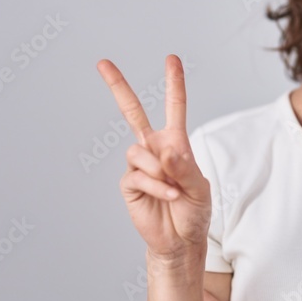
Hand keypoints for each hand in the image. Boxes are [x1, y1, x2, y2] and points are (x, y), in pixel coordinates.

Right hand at [96, 54, 211, 261]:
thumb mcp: (199, 187)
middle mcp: (154, 149)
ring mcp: (139, 166)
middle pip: (132, 111)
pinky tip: (168, 196)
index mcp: (175, 143)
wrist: (180, 241)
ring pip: (139, 151)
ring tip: (174, 189)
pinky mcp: (129, 184)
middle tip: (102, 63)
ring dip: (160, 171)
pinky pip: (138, 175)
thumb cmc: (193, 211)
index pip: (174, 107)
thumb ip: (184, 166)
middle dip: (118, 86)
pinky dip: (157, 186)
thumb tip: (164, 150)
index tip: (171, 59)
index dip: (174, 83)